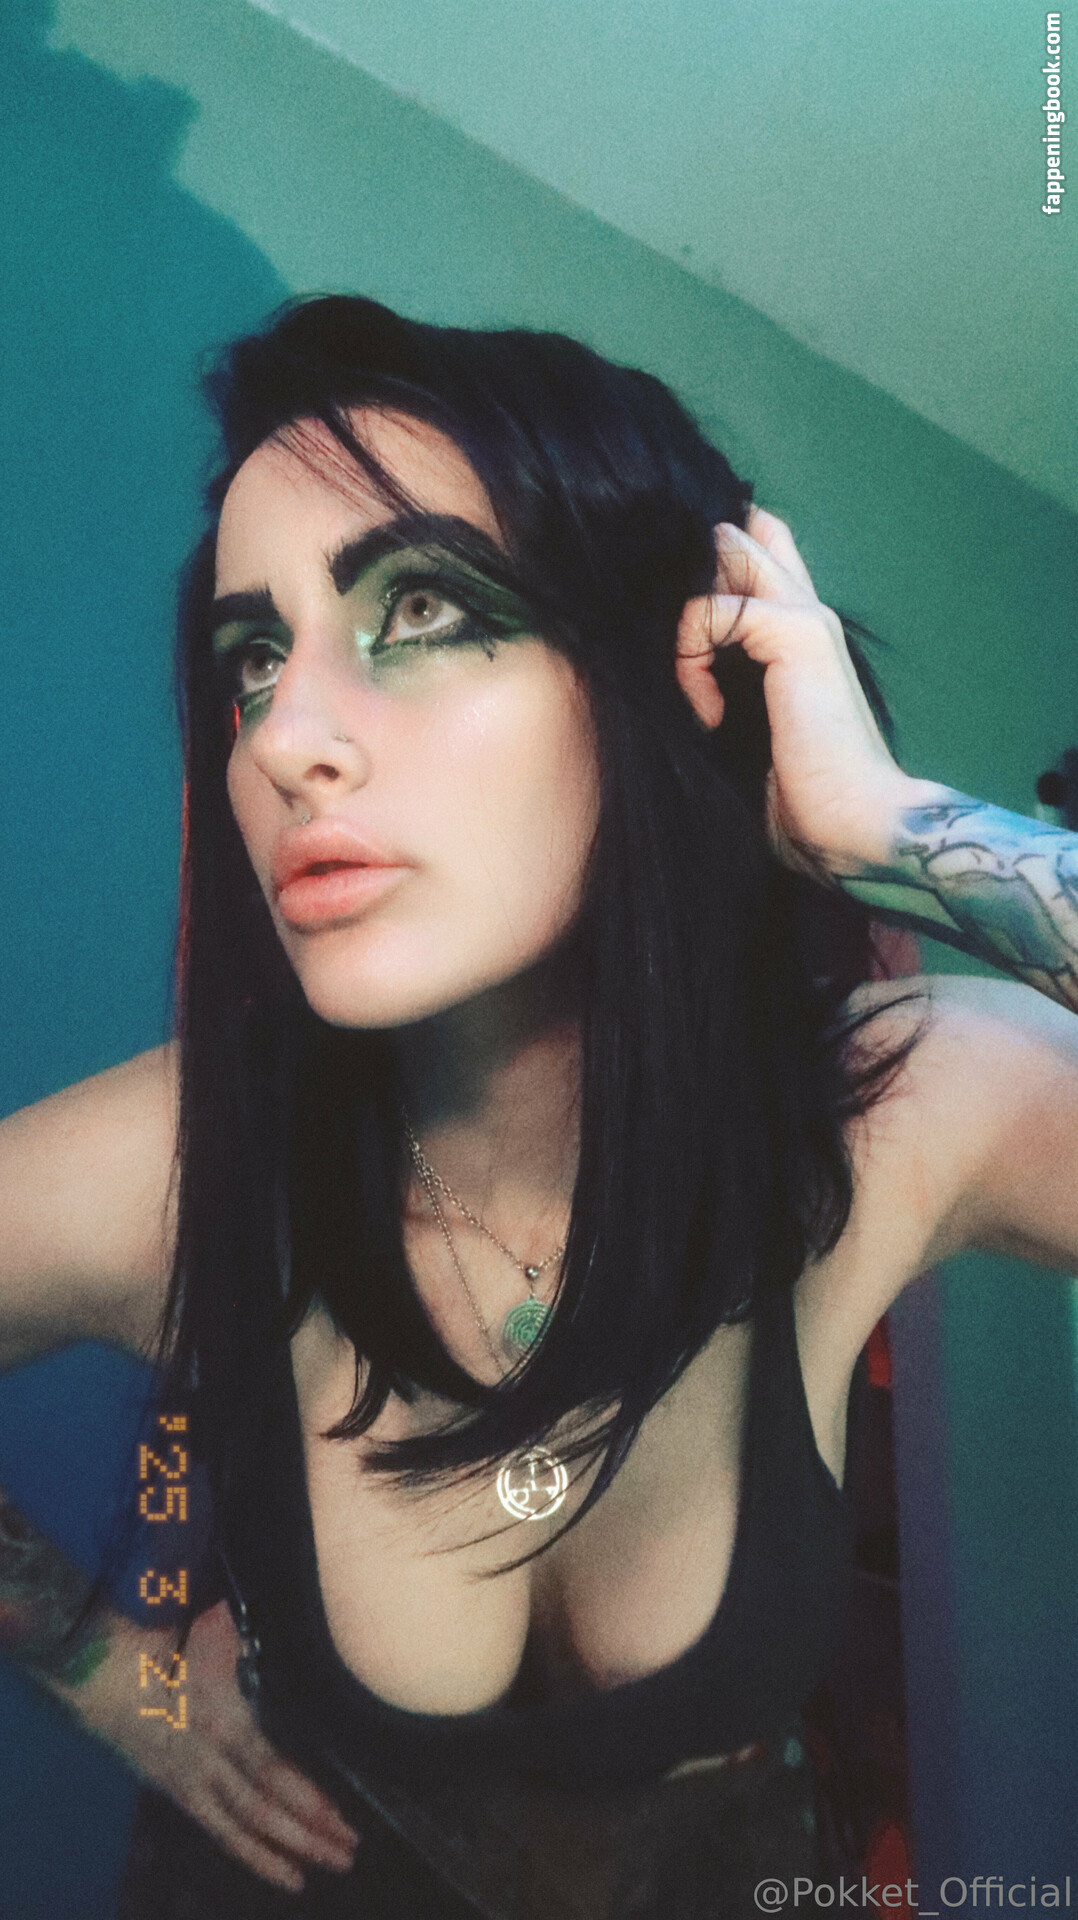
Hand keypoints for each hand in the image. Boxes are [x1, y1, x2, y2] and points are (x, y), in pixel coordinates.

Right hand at [65, 1601, 359, 1893]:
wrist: (98, 1672)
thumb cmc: (159, 1643)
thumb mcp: (206, 1629)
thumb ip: (235, 1636)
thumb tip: (249, 1628)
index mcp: (220, 1721)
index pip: (269, 1771)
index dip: (305, 1797)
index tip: (339, 1816)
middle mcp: (208, 1760)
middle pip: (263, 1807)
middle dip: (310, 1831)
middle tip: (349, 1850)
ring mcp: (191, 1781)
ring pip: (243, 1826)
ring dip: (288, 1848)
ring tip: (328, 1865)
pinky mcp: (179, 1791)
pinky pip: (220, 1830)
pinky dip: (250, 1853)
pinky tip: (282, 1870)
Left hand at [675, 508, 925, 879]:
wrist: (853, 826)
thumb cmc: (795, 795)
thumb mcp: (735, 729)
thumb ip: (710, 682)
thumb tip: (644, 665)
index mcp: (794, 628)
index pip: (747, 544)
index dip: (698, 564)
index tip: (665, 632)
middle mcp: (803, 608)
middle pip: (731, 533)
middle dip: (679, 579)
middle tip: (670, 655)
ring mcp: (806, 613)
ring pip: (719, 554)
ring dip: (681, 620)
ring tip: (690, 689)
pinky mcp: (798, 633)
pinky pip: (711, 610)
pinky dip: (690, 659)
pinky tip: (708, 714)